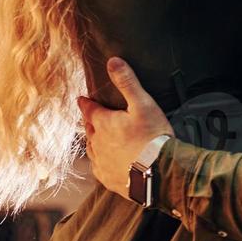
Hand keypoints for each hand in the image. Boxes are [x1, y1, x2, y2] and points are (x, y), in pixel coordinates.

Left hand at [76, 58, 173, 200]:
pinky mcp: (109, 179)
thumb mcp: (142, 103)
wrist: (160, 173)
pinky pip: (99, 168)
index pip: (89, 110)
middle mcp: (98, 143)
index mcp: (104, 123)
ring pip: (92, 149)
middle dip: (89, 122)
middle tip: (90, 118)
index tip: (81, 99)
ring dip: (93, 142)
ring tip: (97, 139)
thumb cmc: (152, 138)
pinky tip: (105, 162)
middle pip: (89, 129)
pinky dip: (101, 162)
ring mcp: (102, 163)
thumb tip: (113, 61)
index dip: (85, 103)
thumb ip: (127, 82)